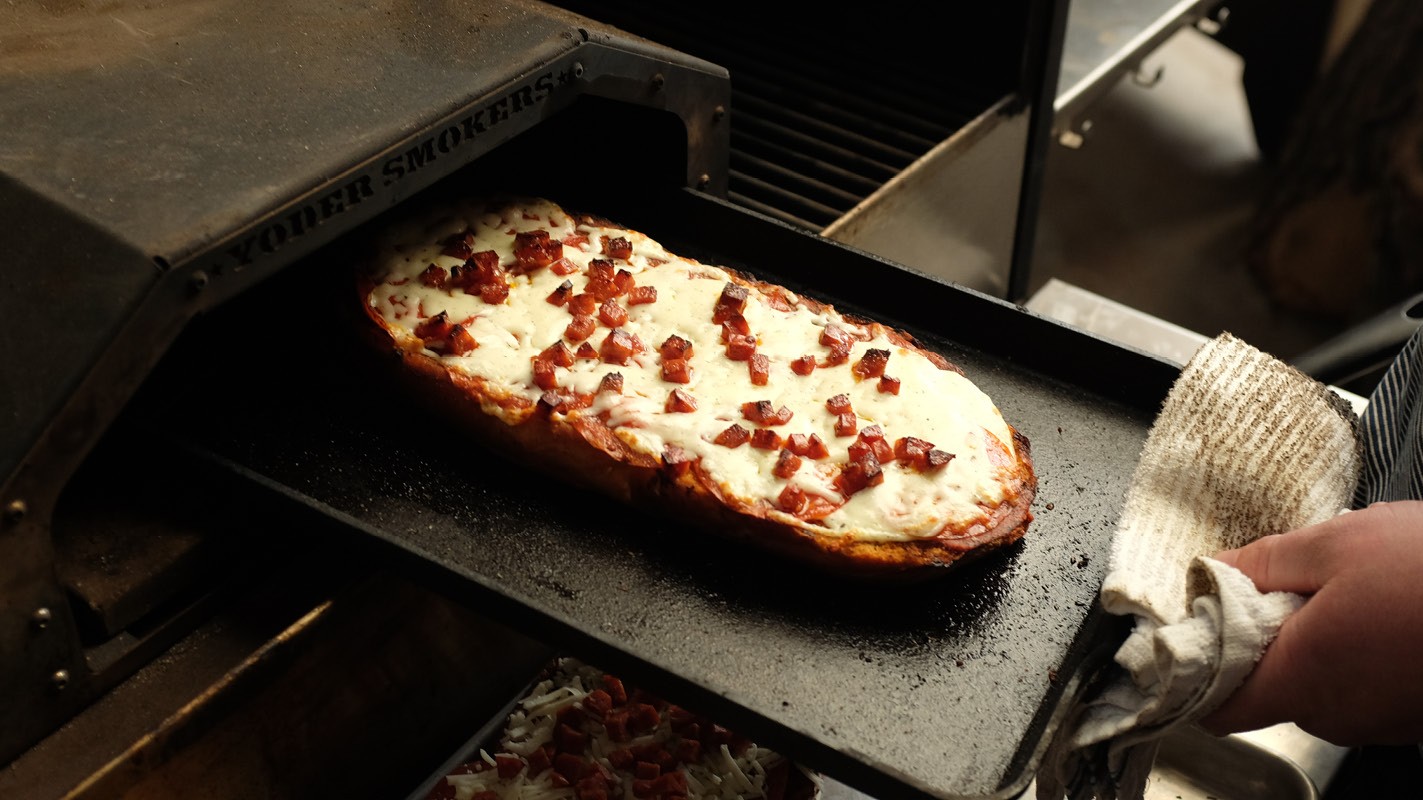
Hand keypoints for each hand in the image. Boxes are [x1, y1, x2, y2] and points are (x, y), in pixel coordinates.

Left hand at [1197, 500, 1422, 744]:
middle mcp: (1336, 715)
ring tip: (1347, 590)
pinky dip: (1355, 652)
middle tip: (1283, 584)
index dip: (1194, 669)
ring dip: (1313, 641)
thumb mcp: (1334, 544)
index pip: (1216, 706)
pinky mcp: (1410, 716)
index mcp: (1302, 677)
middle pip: (1265, 690)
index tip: (1193, 629)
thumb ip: (1259, 564)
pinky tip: (1383, 611)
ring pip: (1314, 686)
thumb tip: (1211, 572)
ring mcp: (1379, 722)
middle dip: (1261, 638)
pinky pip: (1359, 688)